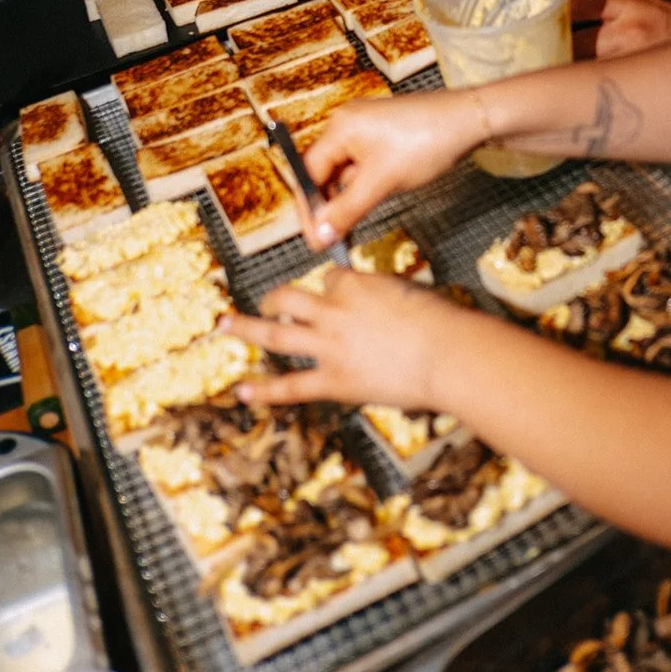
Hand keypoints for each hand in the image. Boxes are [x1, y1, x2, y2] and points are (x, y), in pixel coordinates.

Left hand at [221, 271, 460, 410]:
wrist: (445, 352)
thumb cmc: (439, 320)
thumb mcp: (409, 293)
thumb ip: (384, 297)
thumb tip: (382, 306)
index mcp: (354, 284)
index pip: (329, 280)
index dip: (330, 288)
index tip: (334, 294)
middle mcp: (333, 311)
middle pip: (290, 298)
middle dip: (274, 298)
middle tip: (264, 300)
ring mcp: (329, 346)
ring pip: (277, 334)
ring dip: (247, 328)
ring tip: (225, 325)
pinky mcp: (334, 380)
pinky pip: (292, 386)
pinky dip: (266, 390)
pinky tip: (243, 391)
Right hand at [298, 88, 487, 245]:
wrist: (470, 121)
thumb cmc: (425, 144)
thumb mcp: (382, 182)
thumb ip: (346, 210)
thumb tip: (318, 237)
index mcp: (339, 128)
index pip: (309, 173)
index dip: (309, 209)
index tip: (314, 241)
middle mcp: (347, 124)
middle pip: (323, 172)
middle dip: (326, 206)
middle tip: (330, 241)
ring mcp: (366, 129)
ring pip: (344, 172)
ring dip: (345, 200)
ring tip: (346, 232)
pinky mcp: (384, 137)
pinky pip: (363, 167)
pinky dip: (362, 189)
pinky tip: (365, 209)